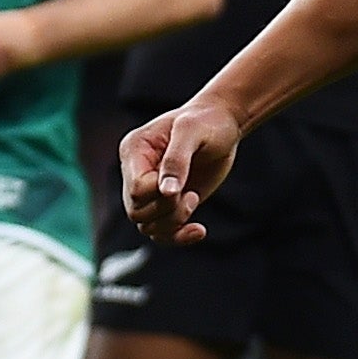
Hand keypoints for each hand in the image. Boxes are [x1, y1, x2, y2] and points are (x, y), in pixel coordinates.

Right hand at [120, 97, 244, 244]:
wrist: (223, 125)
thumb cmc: (206, 121)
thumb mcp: (192, 131)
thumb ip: (177, 160)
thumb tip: (166, 192)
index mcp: (134, 151)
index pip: (135, 190)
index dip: (159, 194)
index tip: (185, 184)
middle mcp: (137, 173)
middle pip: (137, 212)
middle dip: (167, 210)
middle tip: (192, 194)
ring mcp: (152, 191)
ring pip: (148, 226)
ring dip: (174, 222)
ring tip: (194, 197)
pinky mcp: (169, 203)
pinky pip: (162, 233)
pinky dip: (179, 237)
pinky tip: (199, 230)